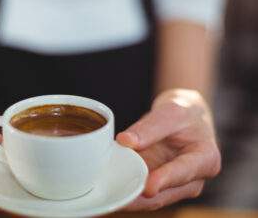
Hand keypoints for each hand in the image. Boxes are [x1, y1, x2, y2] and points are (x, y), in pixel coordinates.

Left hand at [116, 89, 220, 210]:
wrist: (186, 119)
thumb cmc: (184, 114)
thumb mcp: (170, 112)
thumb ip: (149, 128)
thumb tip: (125, 141)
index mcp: (205, 159)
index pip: (184, 171)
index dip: (165, 180)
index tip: (149, 187)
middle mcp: (192, 180)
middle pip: (164, 194)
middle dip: (139, 199)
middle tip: (116, 197)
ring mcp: (174, 187)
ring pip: (149, 200)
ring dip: (128, 200)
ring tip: (107, 198)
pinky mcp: (157, 187)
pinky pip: (140, 195)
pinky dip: (125, 194)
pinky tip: (107, 193)